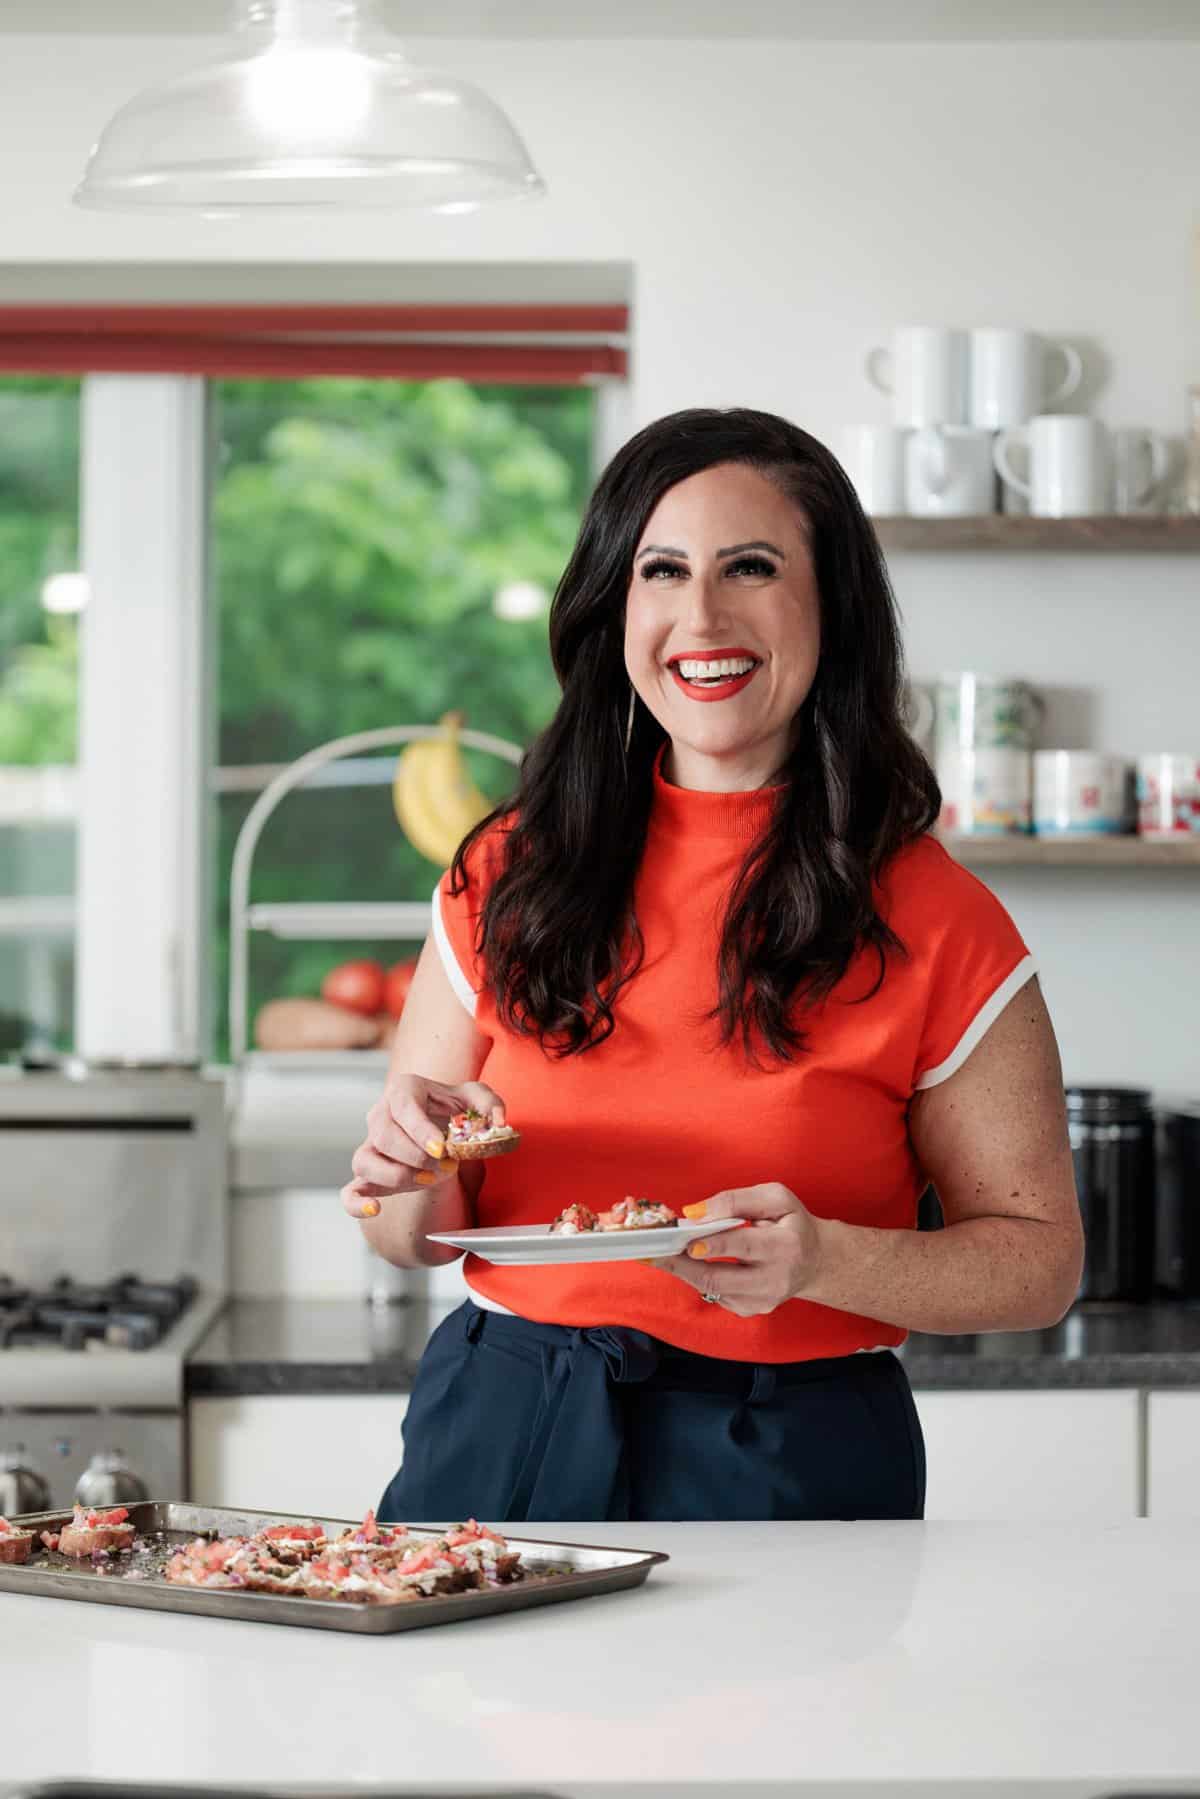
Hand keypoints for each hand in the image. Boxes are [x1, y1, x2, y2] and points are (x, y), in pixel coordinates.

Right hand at [341, 1074, 505, 1219]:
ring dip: (396, 1176)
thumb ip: (490, 1104)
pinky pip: (349, 1191)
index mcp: (403, 1090)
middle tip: (445, 1168)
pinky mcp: (367, 1176)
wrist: (435, 1126)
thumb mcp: (474, 1099)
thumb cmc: (452, 1109)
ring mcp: (370, 1146)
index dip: (420, 1130)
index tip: (440, 1149)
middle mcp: (380, 1115)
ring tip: (426, 1181)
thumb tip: (498, 1122)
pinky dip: (356, 1203)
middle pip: (383, 1136)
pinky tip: (375, 1209)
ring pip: (364, 1161)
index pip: (404, 1107)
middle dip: (415, 1157)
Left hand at [659, 1183, 825, 1316]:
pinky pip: (717, 1295)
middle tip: (654, 1252)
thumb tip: (694, 1213)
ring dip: (683, 1272)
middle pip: (720, 1278)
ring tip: (660, 1255)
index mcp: (786, 1246)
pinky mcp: (753, 1310)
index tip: (687, 1240)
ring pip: (712, 1290)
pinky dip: (698, 1278)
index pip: (744, 1245)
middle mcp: (776, 1280)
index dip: (714, 1244)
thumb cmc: (792, 1223)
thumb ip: (735, 1200)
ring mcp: (764, 1300)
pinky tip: (689, 1263)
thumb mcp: (774, 1198)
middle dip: (682, 1265)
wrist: (814, 1260)